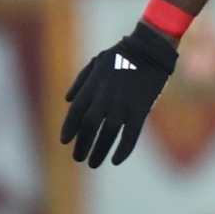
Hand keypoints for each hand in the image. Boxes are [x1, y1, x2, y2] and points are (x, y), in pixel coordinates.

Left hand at [59, 21, 178, 167]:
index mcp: (93, 85)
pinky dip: (123, 150)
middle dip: (82, 145)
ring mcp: (123, 104)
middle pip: (89, 126)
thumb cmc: (121, 55)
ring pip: (108, 134)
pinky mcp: (140, 110)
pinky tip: (115, 160)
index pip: (76, 112)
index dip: (69, 128)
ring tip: (93, 163)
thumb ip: (81, 81)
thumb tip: (68, 100)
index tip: (65, 142)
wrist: (149, 50)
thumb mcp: (96, 62)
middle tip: (78, 158)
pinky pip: (130, 135)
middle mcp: (105, 97)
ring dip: (99, 151)